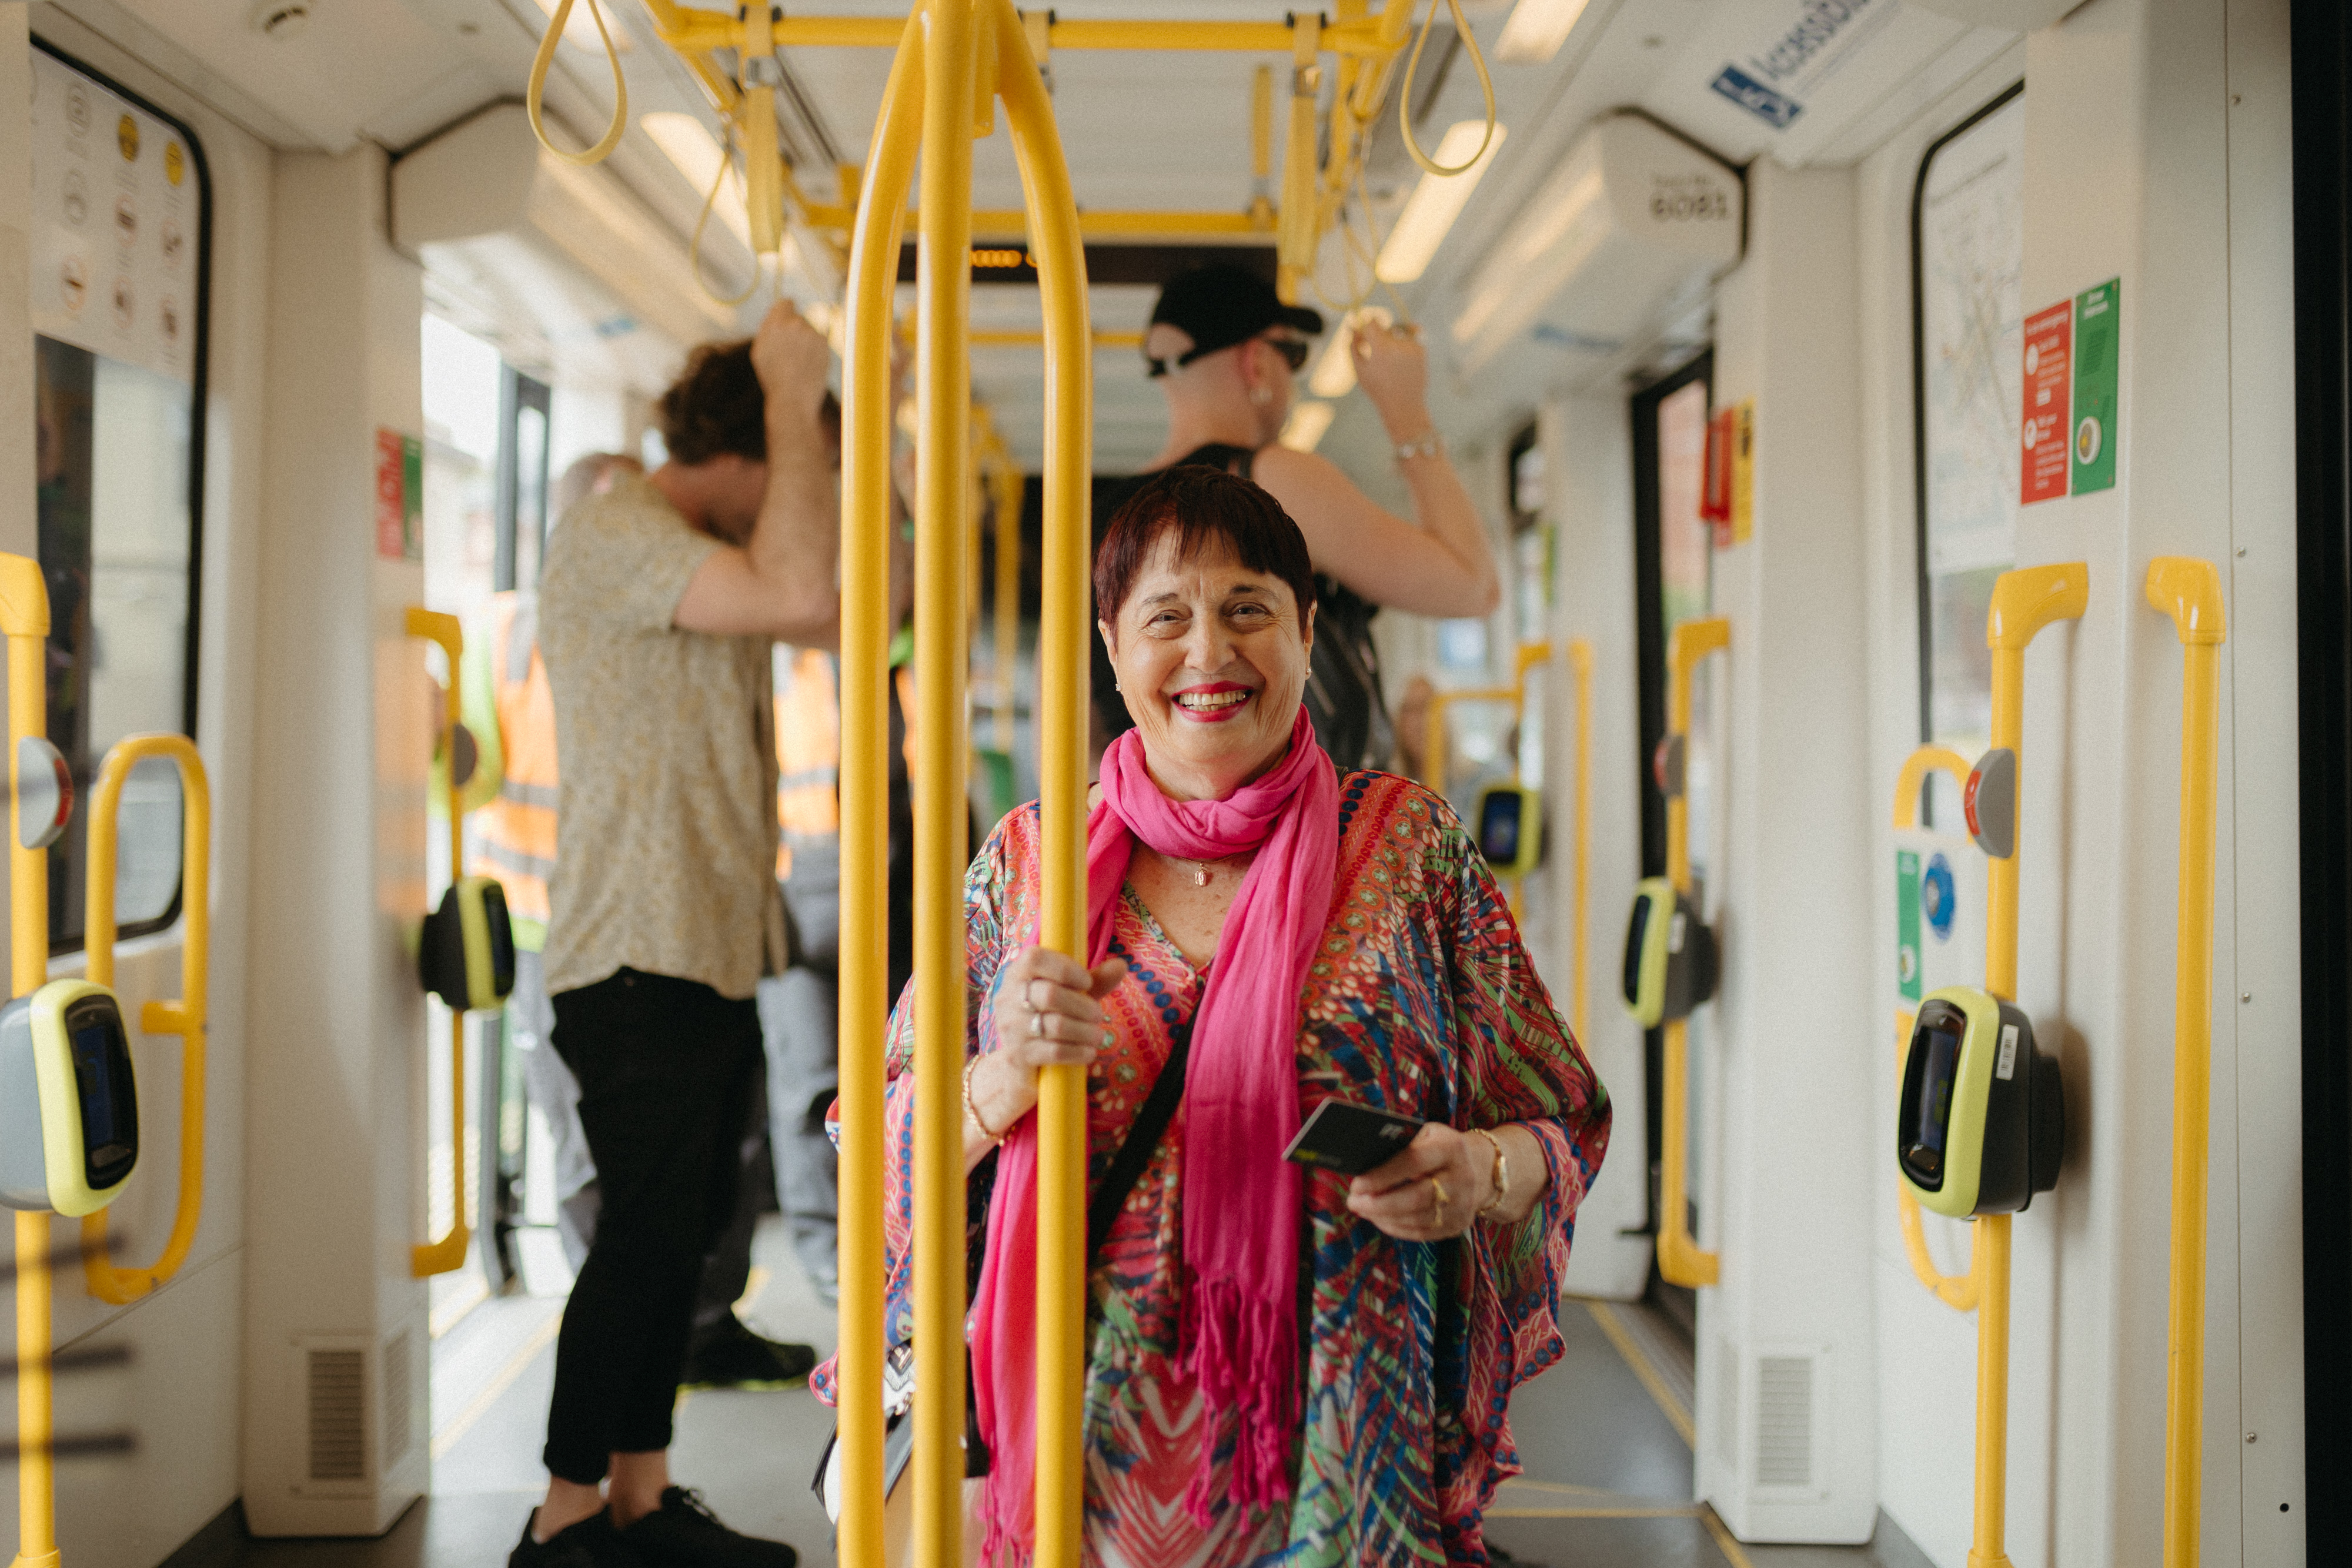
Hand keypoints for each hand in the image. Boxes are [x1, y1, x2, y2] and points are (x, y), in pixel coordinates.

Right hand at [750, 298, 833, 432]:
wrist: (793, 398)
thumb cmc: (773, 377)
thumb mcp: (760, 351)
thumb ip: (768, 328)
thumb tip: (777, 312)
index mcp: (776, 324)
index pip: (786, 302)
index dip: (786, 311)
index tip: (786, 319)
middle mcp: (795, 324)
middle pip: (798, 317)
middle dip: (795, 329)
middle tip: (790, 350)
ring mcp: (812, 333)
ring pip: (810, 330)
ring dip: (806, 340)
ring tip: (798, 362)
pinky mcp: (825, 344)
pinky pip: (819, 341)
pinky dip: (816, 350)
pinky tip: (809, 365)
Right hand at [972, 947, 1127, 1136]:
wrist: (1021, 1065)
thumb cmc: (1049, 1019)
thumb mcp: (1071, 996)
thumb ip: (1094, 980)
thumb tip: (1121, 965)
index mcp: (1016, 975)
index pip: (1034, 958)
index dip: (1065, 968)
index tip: (1086, 982)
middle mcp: (1006, 998)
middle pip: (1050, 994)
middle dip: (1083, 1006)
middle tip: (1098, 1015)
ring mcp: (1009, 1028)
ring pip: (1056, 1025)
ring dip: (1086, 1031)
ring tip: (1098, 1036)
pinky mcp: (1016, 1056)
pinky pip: (1055, 1051)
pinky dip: (1079, 1051)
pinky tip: (1089, 1052)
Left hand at [1346, 1122, 1486, 1240]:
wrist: (1482, 1170)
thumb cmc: (1441, 1147)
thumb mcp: (1427, 1135)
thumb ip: (1402, 1145)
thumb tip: (1363, 1162)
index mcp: (1451, 1148)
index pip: (1414, 1162)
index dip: (1383, 1175)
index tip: (1357, 1183)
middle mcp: (1461, 1178)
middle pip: (1415, 1197)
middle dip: (1379, 1203)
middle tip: (1353, 1200)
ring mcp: (1462, 1206)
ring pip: (1416, 1219)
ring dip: (1382, 1217)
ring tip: (1361, 1208)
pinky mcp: (1457, 1226)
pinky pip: (1421, 1233)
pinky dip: (1395, 1227)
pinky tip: (1379, 1219)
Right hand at [1348, 315, 1429, 433]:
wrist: (1404, 405)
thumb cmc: (1377, 389)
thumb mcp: (1359, 369)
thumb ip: (1353, 345)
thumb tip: (1351, 325)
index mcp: (1380, 348)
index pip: (1373, 322)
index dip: (1368, 323)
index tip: (1366, 328)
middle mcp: (1398, 344)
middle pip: (1386, 326)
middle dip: (1380, 333)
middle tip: (1376, 346)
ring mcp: (1412, 346)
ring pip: (1400, 329)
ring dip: (1393, 336)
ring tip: (1390, 354)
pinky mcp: (1422, 350)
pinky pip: (1413, 334)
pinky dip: (1407, 338)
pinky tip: (1402, 349)